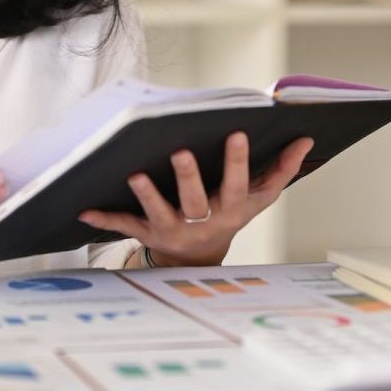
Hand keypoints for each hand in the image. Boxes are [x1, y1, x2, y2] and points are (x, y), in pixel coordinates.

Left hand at [78, 132, 313, 266]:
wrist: (201, 258)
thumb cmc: (231, 212)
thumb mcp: (259, 197)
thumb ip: (282, 169)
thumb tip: (306, 139)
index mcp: (230, 208)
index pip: (236, 183)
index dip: (236, 161)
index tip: (236, 133)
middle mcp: (202, 221)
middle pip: (196, 200)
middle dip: (188, 177)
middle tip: (180, 151)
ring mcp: (173, 229)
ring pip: (160, 214)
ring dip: (147, 195)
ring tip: (134, 173)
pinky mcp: (148, 234)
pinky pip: (125, 227)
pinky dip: (105, 219)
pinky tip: (84, 209)